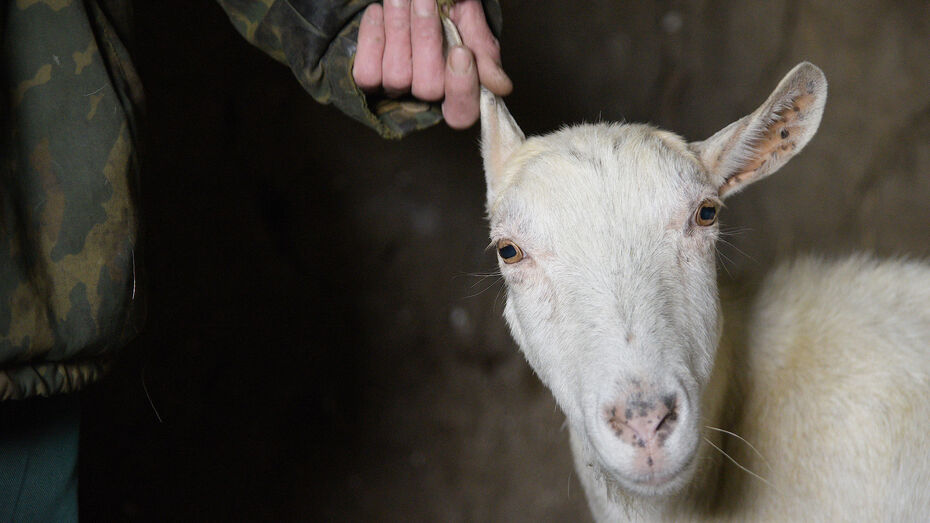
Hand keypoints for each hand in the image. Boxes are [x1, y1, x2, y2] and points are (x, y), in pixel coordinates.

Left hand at [353, 0, 512, 128]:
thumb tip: (501, 88)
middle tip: (425, 0)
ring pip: (396, 77)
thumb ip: (484, 53)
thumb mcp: (471, 22)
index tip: (461, 50)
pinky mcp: (369, 79)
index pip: (461, 113)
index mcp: (459, 87)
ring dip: (398, 29)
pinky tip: (379, 12)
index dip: (461, 88)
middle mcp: (427, 95)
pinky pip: (366, 74)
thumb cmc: (448, 6)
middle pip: (428, 89)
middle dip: (425, 39)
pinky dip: (372, 37)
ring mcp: (397, 89)